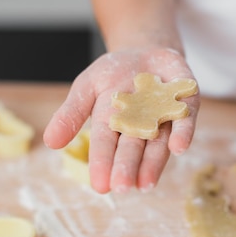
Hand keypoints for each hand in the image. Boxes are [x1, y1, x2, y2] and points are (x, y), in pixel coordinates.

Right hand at [43, 47, 199, 193]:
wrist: (145, 49)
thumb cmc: (113, 73)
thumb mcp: (86, 87)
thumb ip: (71, 113)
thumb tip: (50, 142)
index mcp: (113, 125)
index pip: (106, 145)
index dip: (103, 164)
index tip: (100, 186)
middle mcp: (140, 127)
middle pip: (133, 148)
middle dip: (128, 167)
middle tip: (123, 187)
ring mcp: (164, 116)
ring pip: (159, 142)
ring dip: (154, 162)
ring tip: (147, 182)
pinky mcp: (186, 103)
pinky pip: (186, 119)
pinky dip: (183, 133)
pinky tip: (178, 148)